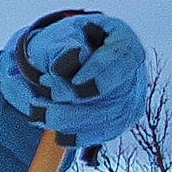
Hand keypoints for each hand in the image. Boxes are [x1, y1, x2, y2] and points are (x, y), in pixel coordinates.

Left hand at [0, 8, 150, 155]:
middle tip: (41, 92)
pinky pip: (103, 133)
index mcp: (122, 39)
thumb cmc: (59, 44)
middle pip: (117, 92)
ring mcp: (130, 97)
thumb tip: (68, 63)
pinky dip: (76, 134)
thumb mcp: (55, 37)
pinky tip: (53, 129)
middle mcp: (133, 70)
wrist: (54, 63)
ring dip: (70, 119)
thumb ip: (60, 47)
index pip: (122, 56)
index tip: (74, 82)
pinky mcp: (119, 120)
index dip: (100, 72)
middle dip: (75, 99)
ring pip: (109, 118)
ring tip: (37, 108)